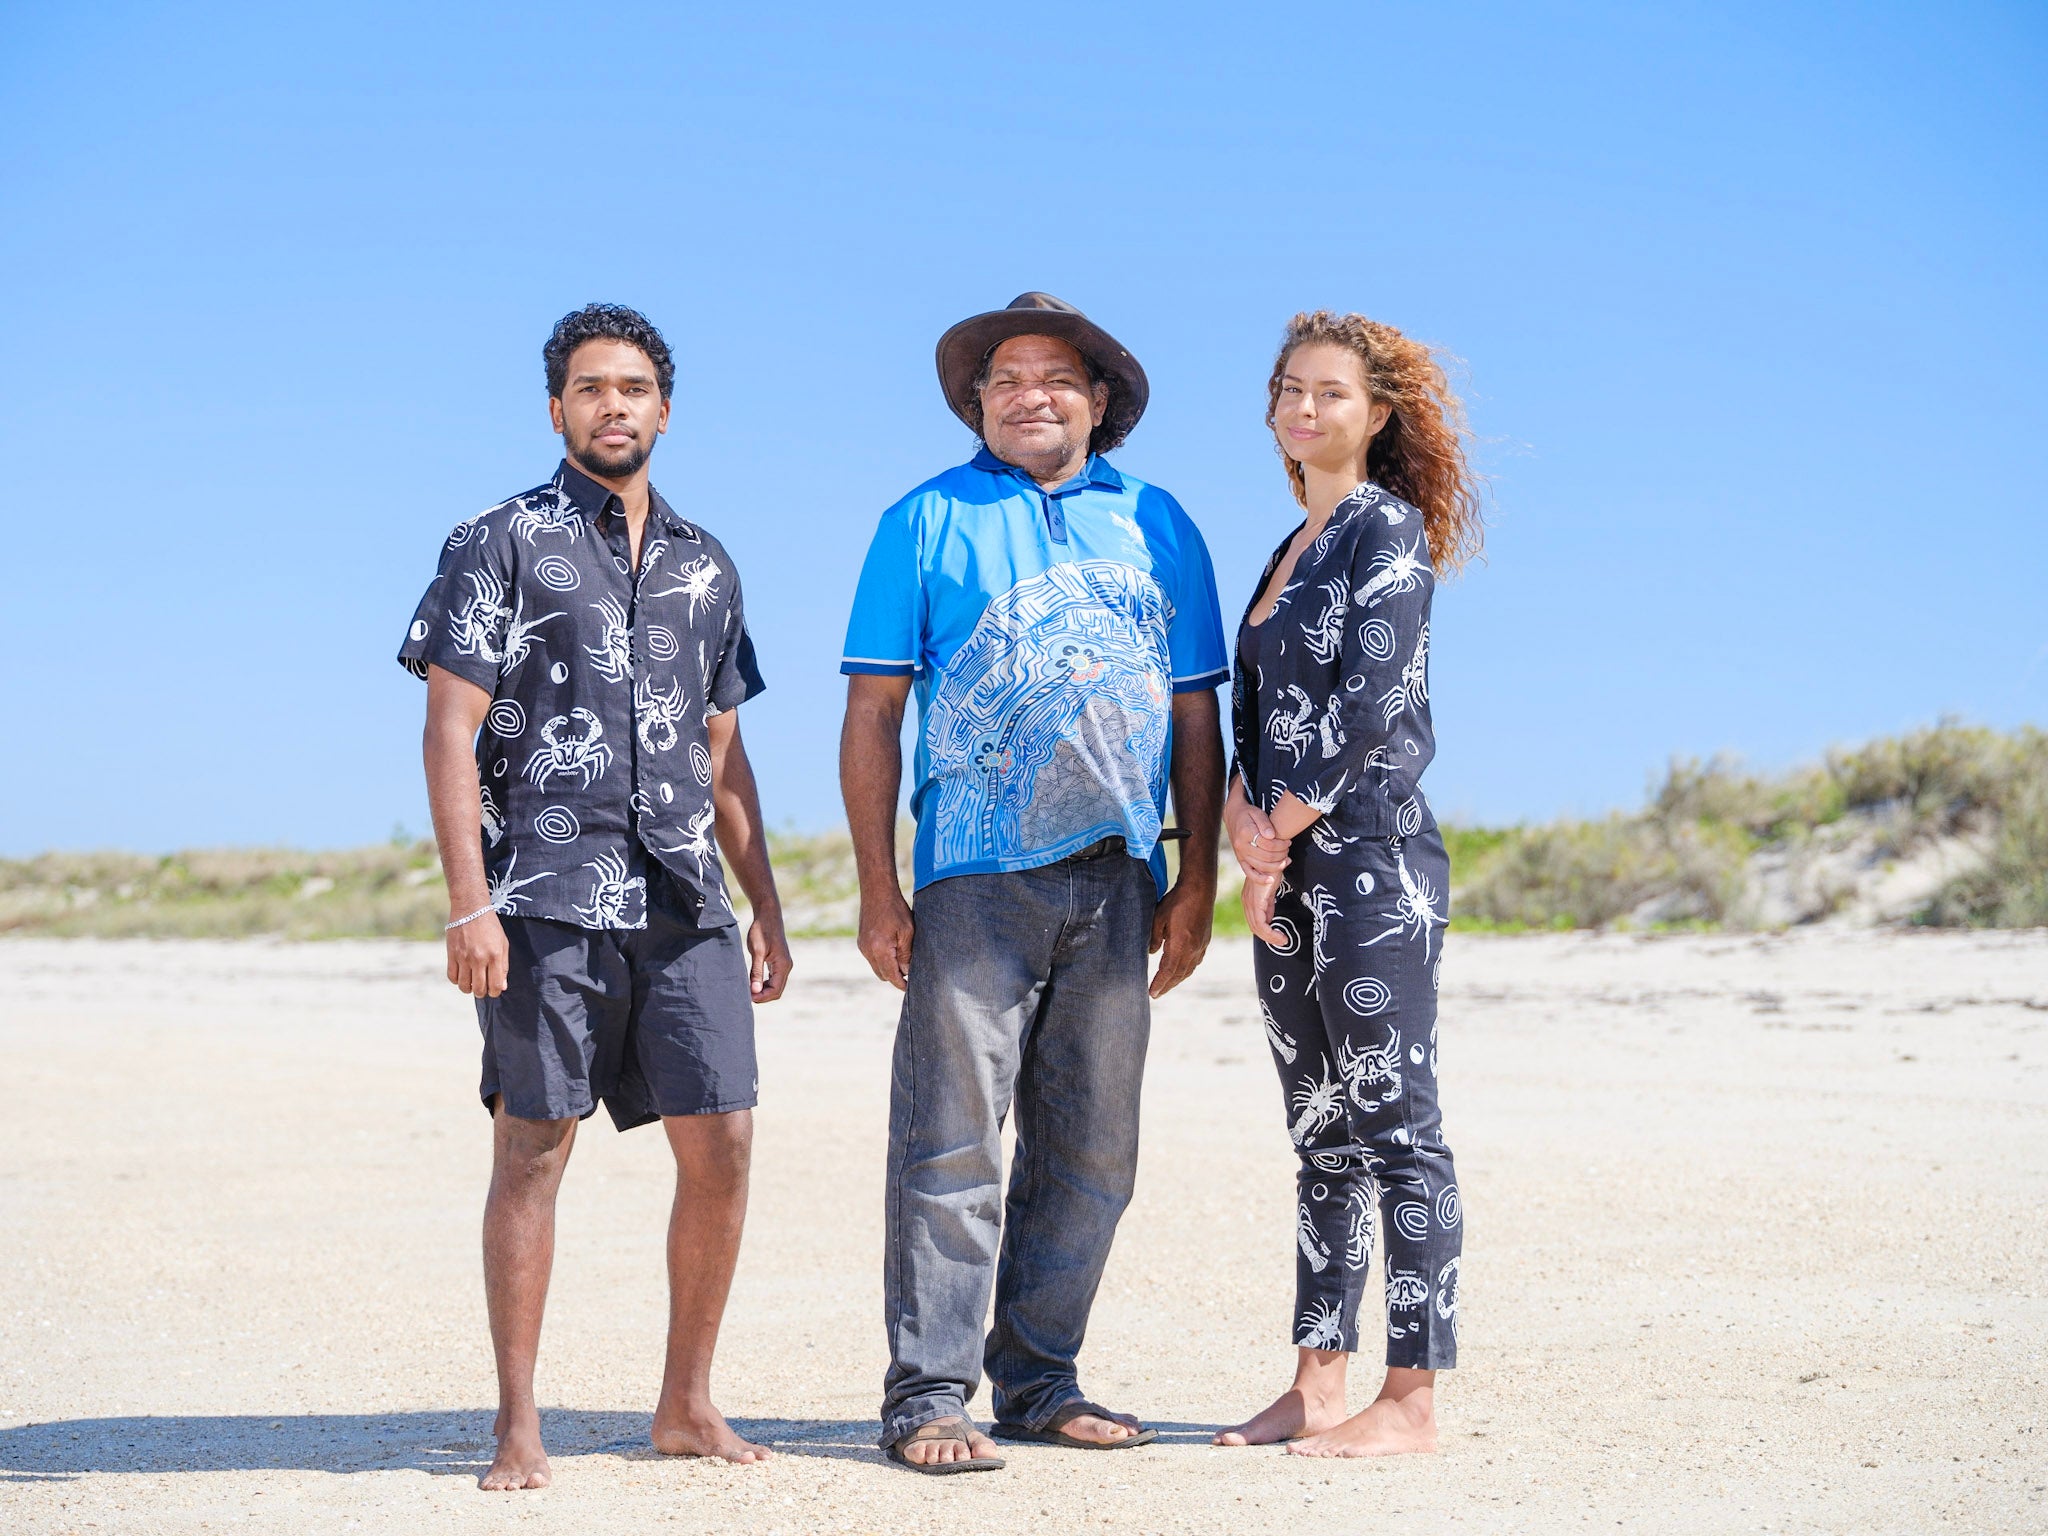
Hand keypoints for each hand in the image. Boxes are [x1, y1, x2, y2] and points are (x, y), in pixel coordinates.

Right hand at [446, 908, 508, 997]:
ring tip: (472, 984)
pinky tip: (462, 976)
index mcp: (495, 955)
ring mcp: (464, 957)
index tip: (494, 990)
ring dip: (469, 989)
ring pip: (464, 986)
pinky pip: (452, 977)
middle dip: (482, 993)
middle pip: (479, 989)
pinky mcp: (451, 954)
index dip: (495, 992)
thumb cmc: (490, 926)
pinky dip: (457, 980)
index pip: (495, 985)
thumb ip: (503, 966)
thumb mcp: (503, 944)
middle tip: (482, 989)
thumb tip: (502, 986)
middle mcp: (479, 958)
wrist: (471, 909)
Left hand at [747, 910, 792, 1001]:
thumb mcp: (757, 952)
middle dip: (763, 996)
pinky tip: (753, 982)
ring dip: (763, 991)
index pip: (775, 990)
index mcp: (783, 965)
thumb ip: (756, 972)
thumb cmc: (761, 931)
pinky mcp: (778, 962)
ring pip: (775, 986)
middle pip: (777, 991)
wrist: (767, 916)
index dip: (762, 997)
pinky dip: (764, 984)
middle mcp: (786, 966)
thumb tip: (754, 991)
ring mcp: (783, 965)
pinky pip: (773, 979)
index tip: (748, 997)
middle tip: (746, 995)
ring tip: (748, 990)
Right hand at [858, 891, 914, 991]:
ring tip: (902, 962)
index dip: (901, 984)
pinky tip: (892, 951)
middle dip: (895, 977)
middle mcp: (868, 951)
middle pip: (882, 975)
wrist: (876, 891)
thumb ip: (906, 954)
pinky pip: (872, 958)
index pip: (891, 976)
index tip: (910, 989)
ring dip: (888, 968)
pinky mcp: (861, 941)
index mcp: (880, 950)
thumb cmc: (895, 909)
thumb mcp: (907, 932)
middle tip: (909, 975)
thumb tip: (907, 972)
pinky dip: (882, 959)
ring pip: (876, 967)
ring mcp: (862, 946)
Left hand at [1149, 878, 1213, 997]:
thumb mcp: (1158, 918)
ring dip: (1177, 980)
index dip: (1159, 984)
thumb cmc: (1177, 901)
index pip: (1168, 971)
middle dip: (1167, 986)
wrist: (1200, 889)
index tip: (1152, 993)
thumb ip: (1154, 938)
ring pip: (1188, 970)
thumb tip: (1151, 953)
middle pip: (1179, 974)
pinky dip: (1186, 970)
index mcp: (1180, 945)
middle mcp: (1193, 949)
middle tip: (1156, 994)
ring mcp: (1201, 946)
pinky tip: (1182, 971)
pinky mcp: (1205, 941)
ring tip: (1167, 986)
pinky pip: (1195, 962)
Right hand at [1225, 796, 1289, 882]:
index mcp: (1246, 833)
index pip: (1268, 844)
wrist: (1233, 816)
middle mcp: (1241, 846)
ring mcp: (1240, 854)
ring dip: (1276, 865)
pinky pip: (1249, 873)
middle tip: (1288, 849)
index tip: (1288, 841)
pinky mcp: (1240, 860)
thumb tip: (1272, 835)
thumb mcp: (1257, 813)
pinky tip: (1270, 880)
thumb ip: (1264, 823)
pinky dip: (1260, 878)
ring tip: (1285, 859)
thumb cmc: (1248, 814)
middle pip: (1266, 856)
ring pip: (1260, 866)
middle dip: (1281, 854)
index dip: (1281, 844)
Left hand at [1241, 873, 1285, 947]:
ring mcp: (1250, 902)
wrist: (1271, 859)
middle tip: (1282, 941)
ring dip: (1271, 937)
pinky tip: (1281, 935)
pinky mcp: (1257, 902)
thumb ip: (1268, 906)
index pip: (1254, 922)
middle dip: (1269, 938)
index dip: (1265, 932)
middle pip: (1254, 927)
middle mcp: (1246, 902)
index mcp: (1249, 900)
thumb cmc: (1272, 872)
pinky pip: (1262, 924)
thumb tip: (1271, 919)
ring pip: (1257, 928)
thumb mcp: (1270, 892)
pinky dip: (1271, 933)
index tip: (1278, 937)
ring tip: (1283, 940)